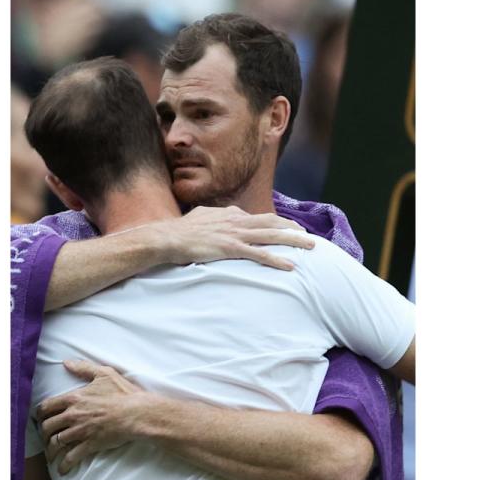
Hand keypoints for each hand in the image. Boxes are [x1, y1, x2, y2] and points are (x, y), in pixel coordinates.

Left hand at [36, 360, 147, 473]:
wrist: (137, 413)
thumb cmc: (123, 393)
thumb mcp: (104, 374)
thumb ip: (83, 368)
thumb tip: (67, 363)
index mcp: (74, 398)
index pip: (47, 406)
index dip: (40, 414)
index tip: (40, 418)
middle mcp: (73, 415)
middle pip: (47, 427)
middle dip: (43, 433)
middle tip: (46, 436)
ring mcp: (81, 431)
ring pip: (56, 443)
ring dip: (51, 450)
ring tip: (51, 454)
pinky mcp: (90, 445)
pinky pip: (71, 457)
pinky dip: (64, 465)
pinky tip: (62, 469)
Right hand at [153, 205, 314, 269]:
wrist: (169, 237)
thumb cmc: (182, 230)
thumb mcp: (202, 216)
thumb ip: (216, 215)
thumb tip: (222, 214)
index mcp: (231, 214)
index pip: (260, 217)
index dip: (278, 223)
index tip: (290, 229)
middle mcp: (237, 220)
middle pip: (273, 221)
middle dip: (293, 228)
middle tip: (308, 236)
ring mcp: (236, 234)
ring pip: (272, 235)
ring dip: (293, 240)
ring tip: (310, 247)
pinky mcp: (231, 248)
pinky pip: (259, 254)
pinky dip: (276, 259)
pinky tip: (290, 266)